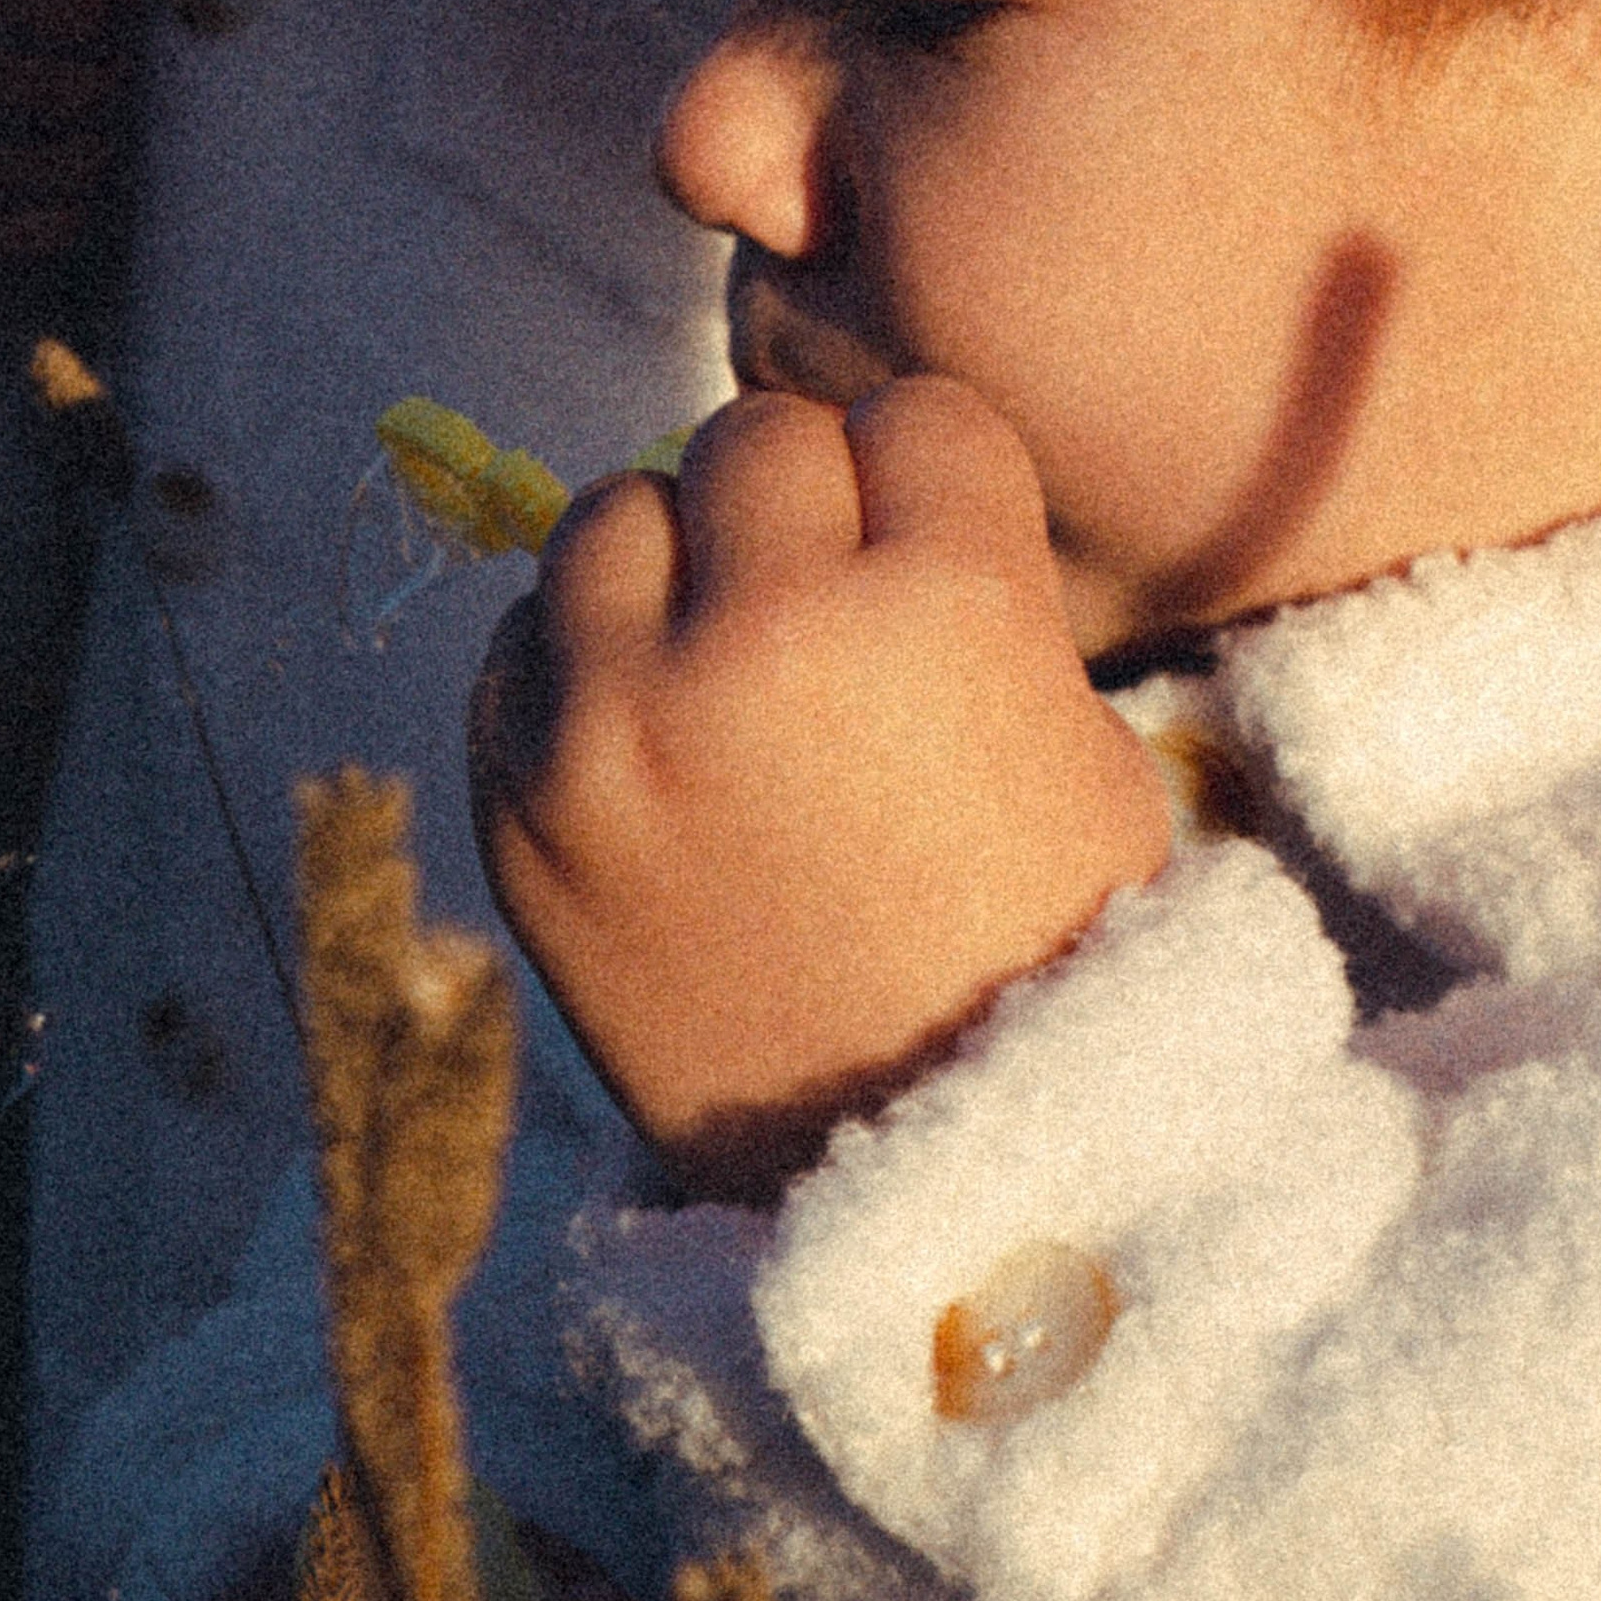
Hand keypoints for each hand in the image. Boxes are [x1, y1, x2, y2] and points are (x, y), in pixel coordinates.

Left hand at [471, 378, 1173, 1199]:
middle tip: (832, 606)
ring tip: (727, 663)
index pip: (916, 412)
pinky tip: (655, 740)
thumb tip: (852, 472)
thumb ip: (970, 582)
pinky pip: (520, 642)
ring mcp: (617, 722)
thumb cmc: (1043, 954)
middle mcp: (764, 637)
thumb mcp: (1084, 743)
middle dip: (806, 507)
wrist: (933, 1188)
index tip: (939, 551)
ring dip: (675, 566)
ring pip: (614, 512)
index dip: (936, 484)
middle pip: (756, 439)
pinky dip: (581, 669)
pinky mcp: (517, 806)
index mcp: (945, 606)